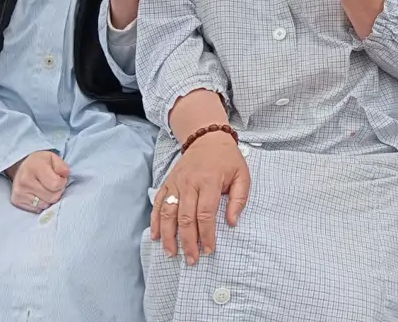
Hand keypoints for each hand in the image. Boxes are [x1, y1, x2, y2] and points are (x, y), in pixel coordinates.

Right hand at [6, 151, 69, 212]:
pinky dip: (41, 203)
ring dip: (49, 199)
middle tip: (55, 185)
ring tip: (47, 189)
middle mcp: (25, 181)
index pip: (56, 184)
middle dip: (57, 192)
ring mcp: (19, 193)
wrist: (21, 167)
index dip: (63, 182)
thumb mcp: (54, 158)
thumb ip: (62, 167)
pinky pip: (36, 209)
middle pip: (51, 197)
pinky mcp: (16, 201)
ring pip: (44, 205)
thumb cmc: (41, 162)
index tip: (61, 178)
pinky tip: (40, 194)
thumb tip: (65, 177)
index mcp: (35, 167)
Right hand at [151, 134, 249, 264]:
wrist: (207, 138)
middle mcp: (190, 183)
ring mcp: (176, 183)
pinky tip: (156, 236)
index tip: (209, 250)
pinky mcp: (168, 183)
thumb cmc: (227, 159)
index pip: (205, 213)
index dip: (206, 234)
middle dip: (188, 241)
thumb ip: (239, 199)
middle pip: (185, 217)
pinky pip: (159, 204)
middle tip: (191, 260)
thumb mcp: (242, 174)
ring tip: (172, 253)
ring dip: (169, 236)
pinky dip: (155, 221)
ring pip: (168, 213)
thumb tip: (232, 223)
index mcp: (210, 181)